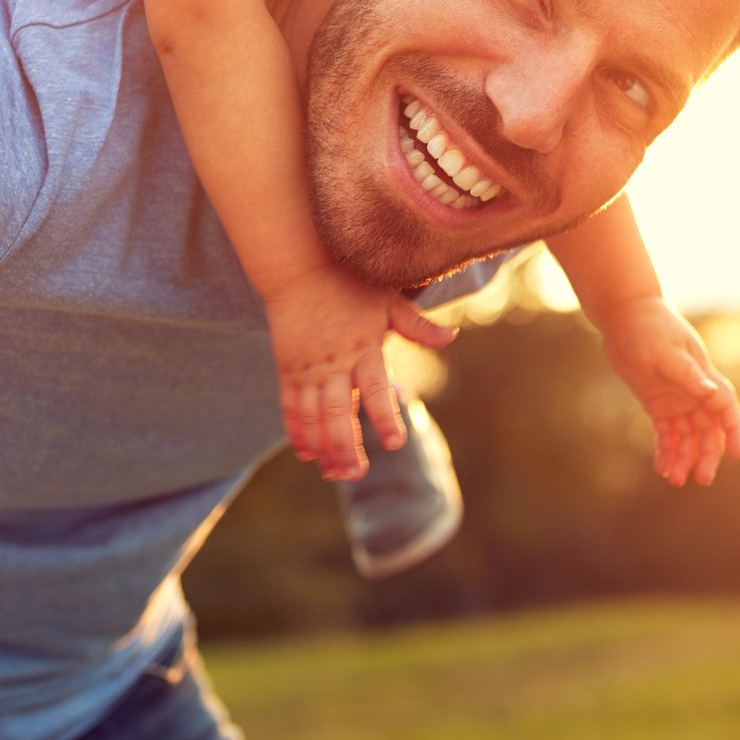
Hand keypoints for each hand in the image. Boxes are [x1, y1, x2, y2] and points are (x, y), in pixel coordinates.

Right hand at [267, 265, 455, 480]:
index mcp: (364, 348)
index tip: (395, 444)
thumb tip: (452, 337)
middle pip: (338, 414)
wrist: (300, 265)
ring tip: (334, 474)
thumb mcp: (388, 301)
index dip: (385, 417)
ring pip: (312, 417)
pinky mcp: (288, 368)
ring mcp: (308, 368)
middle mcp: (334, 363)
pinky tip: (306, 453)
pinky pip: (290, 406)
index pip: (377, 390)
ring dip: (322, 448)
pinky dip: (297, 431)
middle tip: (357, 474)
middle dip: (347, 448)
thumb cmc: (350, 282)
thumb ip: (417, 326)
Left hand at [596, 299, 739, 486]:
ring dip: (685, 458)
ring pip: (688, 437)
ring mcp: (677, 399)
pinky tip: (661, 467)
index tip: (736, 455)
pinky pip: (667, 433)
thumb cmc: (648, 327)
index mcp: (703, 377)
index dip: (734, 431)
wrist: (624, 314)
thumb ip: (688, 375)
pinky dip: (667, 450)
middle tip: (701, 479)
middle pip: (709, 430)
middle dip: (708, 455)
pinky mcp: (658, 404)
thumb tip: (711, 393)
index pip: (726, 408)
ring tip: (674, 479)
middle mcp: (694, 392)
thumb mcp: (665, 352)